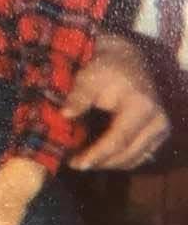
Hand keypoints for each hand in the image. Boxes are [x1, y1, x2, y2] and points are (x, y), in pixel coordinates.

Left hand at [64, 35, 169, 170]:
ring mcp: (160, 129)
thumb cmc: (104, 69)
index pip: (118, 139)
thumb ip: (78, 97)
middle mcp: (157, 121)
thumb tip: (64, 115)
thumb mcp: (88, 78)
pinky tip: (98, 157)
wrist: (125, 60)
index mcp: (141, 106)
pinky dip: (118, 159)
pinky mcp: (158, 134)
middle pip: (127, 153)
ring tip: (84, 161)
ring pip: (134, 159)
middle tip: (75, 164)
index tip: (77, 163)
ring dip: (108, 164)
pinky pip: (138, 156)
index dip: (97, 154)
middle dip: (100, 162)